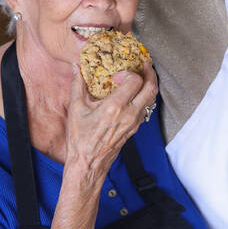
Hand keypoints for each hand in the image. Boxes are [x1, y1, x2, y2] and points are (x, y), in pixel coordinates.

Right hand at [63, 61, 158, 178]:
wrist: (88, 163)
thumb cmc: (80, 139)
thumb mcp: (75, 109)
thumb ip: (77, 85)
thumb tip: (75, 68)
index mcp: (115, 107)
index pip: (135, 81)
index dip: (129, 72)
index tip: (117, 75)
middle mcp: (129, 114)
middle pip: (151, 88)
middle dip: (150, 73)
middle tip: (145, 65)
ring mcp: (134, 122)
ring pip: (152, 99)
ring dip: (150, 85)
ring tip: (143, 76)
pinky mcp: (135, 129)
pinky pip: (147, 109)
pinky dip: (146, 97)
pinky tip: (136, 94)